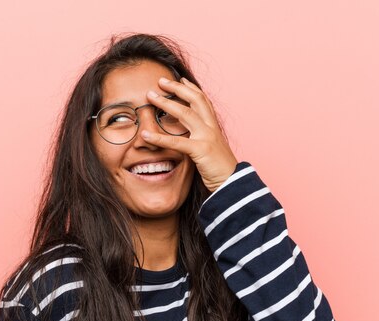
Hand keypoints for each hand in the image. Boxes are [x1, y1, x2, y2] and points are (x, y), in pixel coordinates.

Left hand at [142, 77, 237, 192]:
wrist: (232, 184)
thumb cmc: (219, 170)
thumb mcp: (210, 150)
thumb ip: (199, 140)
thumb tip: (187, 138)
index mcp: (213, 126)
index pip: (203, 100)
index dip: (191, 88)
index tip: (180, 78)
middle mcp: (211, 127)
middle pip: (195, 99)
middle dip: (177, 87)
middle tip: (161, 80)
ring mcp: (207, 137)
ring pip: (186, 113)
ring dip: (166, 102)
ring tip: (150, 96)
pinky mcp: (201, 150)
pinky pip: (177, 142)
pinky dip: (159, 138)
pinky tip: (145, 135)